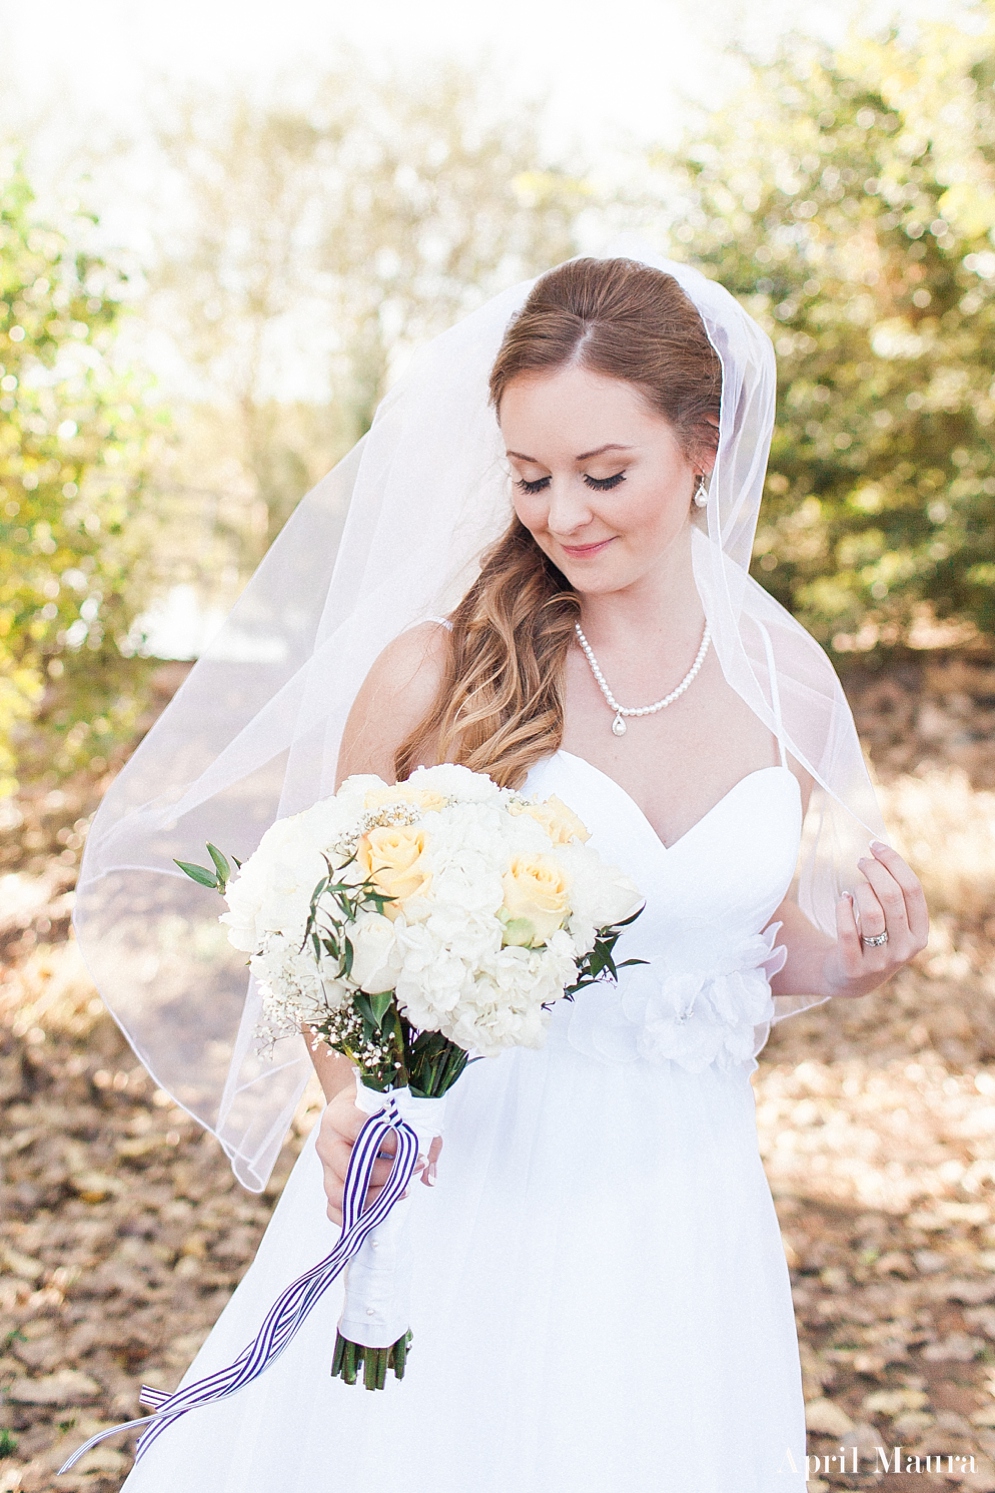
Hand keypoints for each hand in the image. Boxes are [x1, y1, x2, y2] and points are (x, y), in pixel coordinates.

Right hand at [314, 1088, 442, 1227]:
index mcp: (339, 1116)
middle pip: (350, 1169)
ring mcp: (325, 1166)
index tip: (413, 1149)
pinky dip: (357, 1215)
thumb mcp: (401, 1110)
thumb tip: (428, 1178)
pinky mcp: (329, 1183)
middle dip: (386, 1176)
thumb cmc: (379, 1108)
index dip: (390, 1142)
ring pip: (340, 1194)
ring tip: (401, 1191)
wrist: (355, 1105)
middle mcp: (327, 1141)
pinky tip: (382, 1207)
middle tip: (412, 1172)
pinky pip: (333, 1210)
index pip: (361, 1130)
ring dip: (374, 1199)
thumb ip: (421, 1138)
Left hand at [824, 840, 927, 997]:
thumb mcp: (894, 921)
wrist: (851, 977)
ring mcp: (880, 961)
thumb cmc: (874, 937)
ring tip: (854, 888)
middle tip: (861, 861)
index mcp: (920, 933)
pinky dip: (842, 908)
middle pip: (892, 897)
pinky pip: (847, 930)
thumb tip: (880, 852)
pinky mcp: (854, 967)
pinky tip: (842, 900)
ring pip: (871, 912)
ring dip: (860, 890)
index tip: (875, 846)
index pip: (913, 890)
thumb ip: (895, 893)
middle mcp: (904, 949)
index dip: (894, 862)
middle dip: (874, 871)